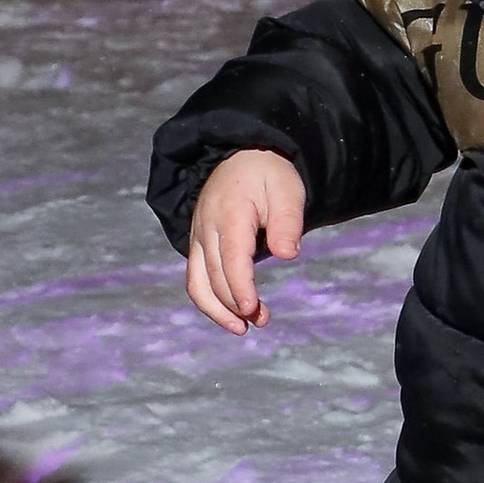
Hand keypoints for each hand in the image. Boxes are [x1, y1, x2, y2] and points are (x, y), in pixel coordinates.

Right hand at [184, 150, 306, 336]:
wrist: (241, 154)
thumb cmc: (268, 174)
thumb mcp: (288, 190)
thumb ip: (288, 222)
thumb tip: (288, 254)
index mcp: (230, 214)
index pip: (231, 259)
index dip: (240, 288)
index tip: (253, 309)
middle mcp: (207, 228)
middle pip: (214, 276)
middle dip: (236, 304)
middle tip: (263, 320)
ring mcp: (198, 237)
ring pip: (197, 283)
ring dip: (218, 309)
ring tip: (242, 328)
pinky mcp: (198, 244)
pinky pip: (196, 277)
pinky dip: (209, 299)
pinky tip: (229, 312)